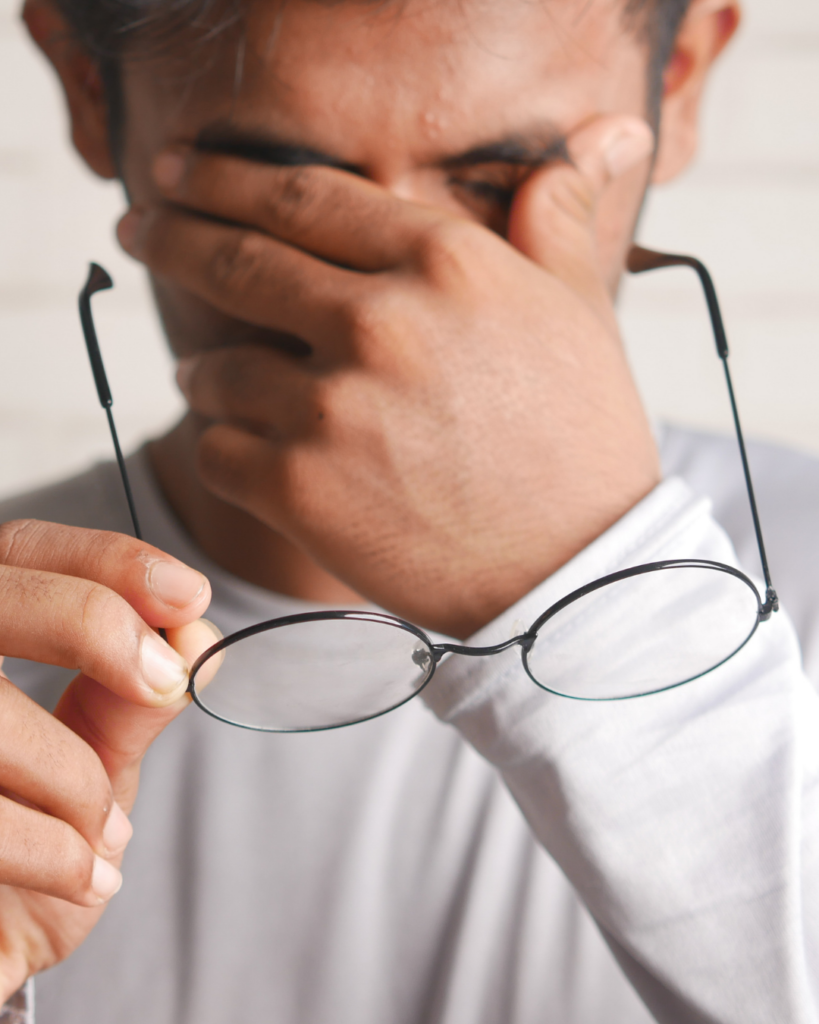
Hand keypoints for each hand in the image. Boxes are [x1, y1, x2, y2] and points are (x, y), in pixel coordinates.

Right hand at [0, 520, 215, 1001]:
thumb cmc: (29, 848)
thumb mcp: (90, 768)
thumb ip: (132, 703)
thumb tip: (197, 642)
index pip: (19, 550)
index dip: (104, 558)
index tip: (187, 597)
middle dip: (90, 623)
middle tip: (163, 681)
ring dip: (72, 773)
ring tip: (107, 837)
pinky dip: (48, 848)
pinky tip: (82, 876)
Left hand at [120, 115, 658, 637]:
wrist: (576, 571)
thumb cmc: (582, 440)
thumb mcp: (583, 313)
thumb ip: (559, 218)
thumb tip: (605, 134)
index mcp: (443, 263)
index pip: (303, 196)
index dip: (225, 178)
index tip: (179, 173)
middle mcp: (378, 322)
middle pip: (236, 260)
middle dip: (171, 238)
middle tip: (139, 229)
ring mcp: (332, 408)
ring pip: (215, 369)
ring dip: (204, 372)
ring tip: (209, 380)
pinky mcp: (300, 491)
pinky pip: (215, 450)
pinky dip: (220, 446)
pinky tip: (240, 449)